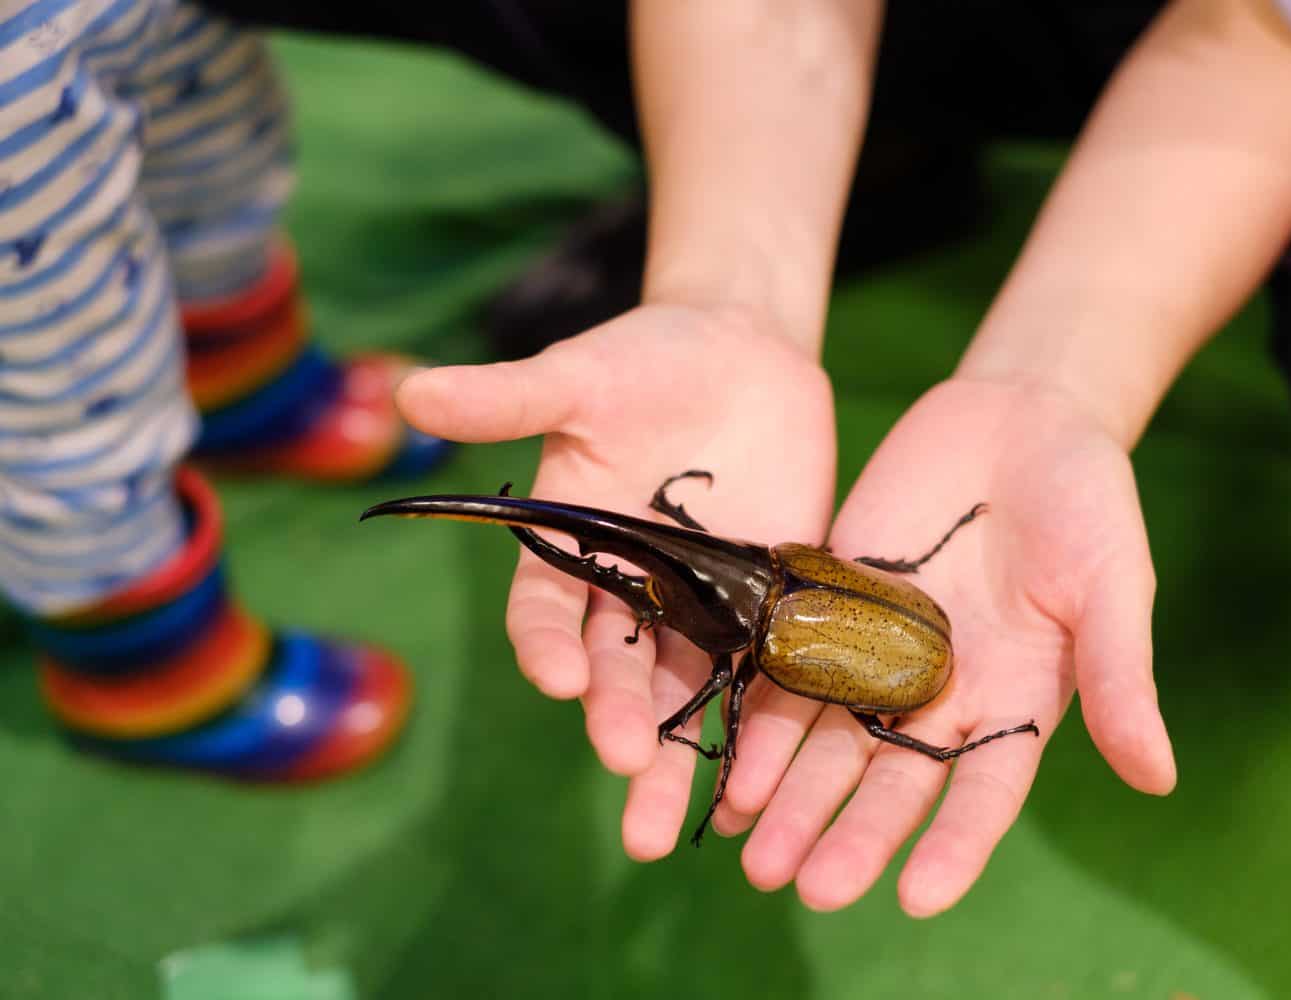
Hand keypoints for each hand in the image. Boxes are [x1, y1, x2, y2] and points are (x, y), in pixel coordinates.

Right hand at [395, 303, 835, 856]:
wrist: (740, 351)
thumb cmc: (645, 359)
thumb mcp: (578, 375)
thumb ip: (508, 397)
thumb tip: (408, 391)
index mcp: (570, 549)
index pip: (545, 613)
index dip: (547, 647)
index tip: (561, 679)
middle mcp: (629, 592)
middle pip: (616, 673)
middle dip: (618, 723)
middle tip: (627, 769)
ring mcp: (699, 605)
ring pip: (684, 693)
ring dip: (677, 758)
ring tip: (666, 828)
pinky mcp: (767, 603)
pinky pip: (764, 671)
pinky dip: (762, 725)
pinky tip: (760, 785)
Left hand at [711, 376, 1175, 915]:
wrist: (1018, 417)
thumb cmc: (1088, 503)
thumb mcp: (1115, 585)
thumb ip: (1120, 676)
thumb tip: (1158, 779)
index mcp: (1013, 704)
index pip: (983, 793)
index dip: (954, 846)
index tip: (918, 897)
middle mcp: (939, 695)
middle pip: (891, 780)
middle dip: (851, 833)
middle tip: (809, 888)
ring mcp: (878, 651)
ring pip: (829, 740)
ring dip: (791, 798)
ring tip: (752, 853)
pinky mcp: (829, 602)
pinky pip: (788, 667)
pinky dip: (761, 716)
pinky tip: (729, 764)